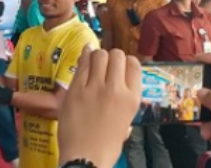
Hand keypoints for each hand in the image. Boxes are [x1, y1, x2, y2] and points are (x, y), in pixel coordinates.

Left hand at [58, 47, 141, 166]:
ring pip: (99, 55)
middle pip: (116, 55)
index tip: (119, 66)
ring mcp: (95, 87)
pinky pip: (82, 63)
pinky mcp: (76, 88)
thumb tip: (121, 92)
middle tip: (105, 64)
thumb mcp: (125, 122)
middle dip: (111, 57)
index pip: (134, 64)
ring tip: (94, 61)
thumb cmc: (106, 145)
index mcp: (132, 98)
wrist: (85, 156)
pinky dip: (84, 56)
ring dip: (97, 55)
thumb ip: (124, 103)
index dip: (126, 62)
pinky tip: (85, 53)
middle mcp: (116, 89)